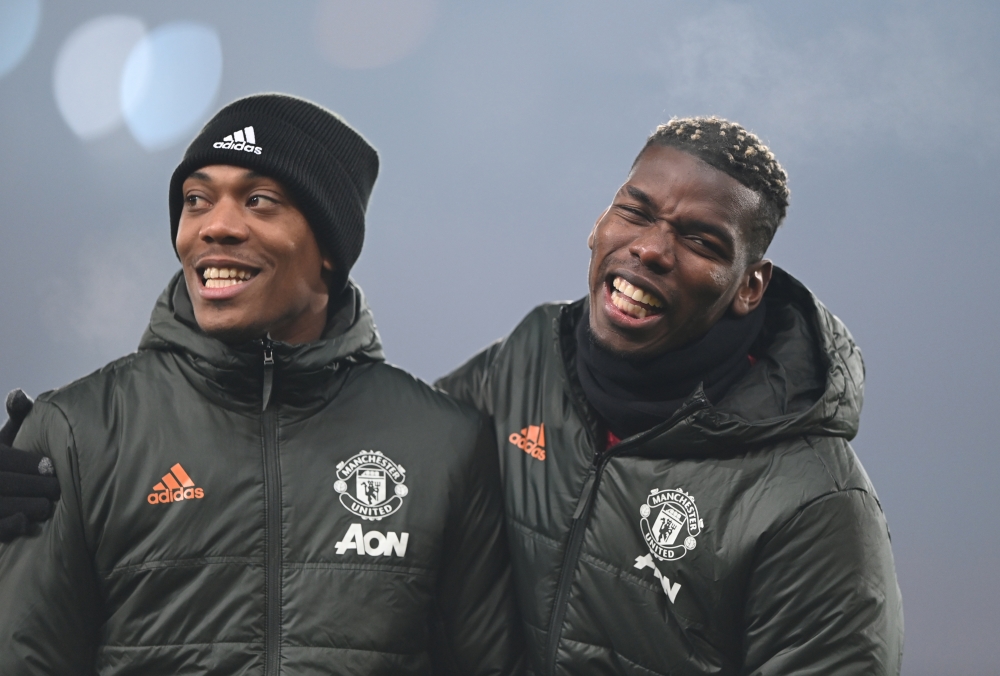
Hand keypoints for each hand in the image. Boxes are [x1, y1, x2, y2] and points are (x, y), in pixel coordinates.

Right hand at [0, 389, 59, 541]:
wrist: (5, 490)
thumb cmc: (9, 458)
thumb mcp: (10, 436)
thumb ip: (18, 416)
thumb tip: (18, 393)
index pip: (3, 458)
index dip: (26, 464)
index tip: (51, 468)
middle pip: (2, 483)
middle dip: (31, 487)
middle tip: (56, 490)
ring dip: (24, 507)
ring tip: (46, 507)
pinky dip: (8, 527)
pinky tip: (24, 522)